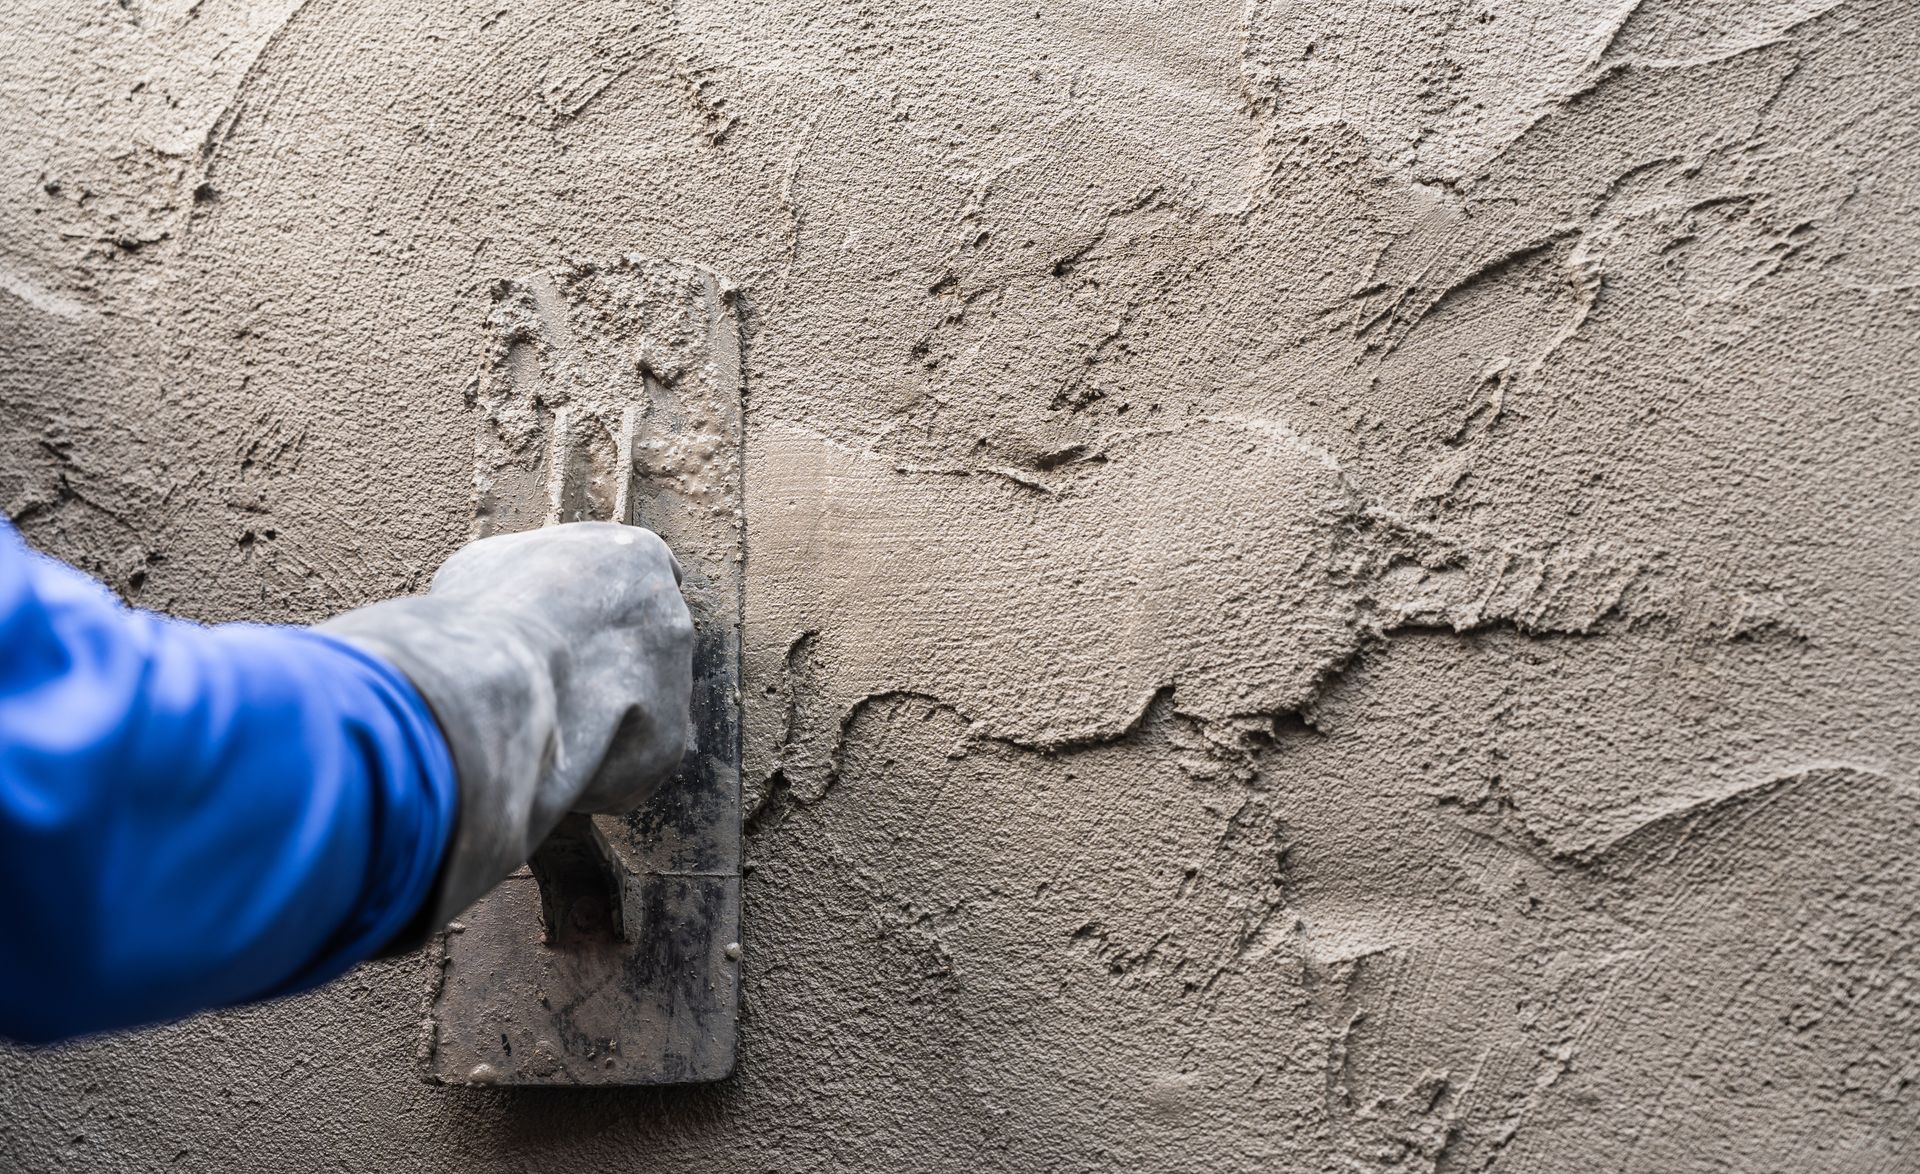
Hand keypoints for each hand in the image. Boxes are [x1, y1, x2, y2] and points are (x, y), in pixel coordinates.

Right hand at [320, 522, 693, 930]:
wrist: (487, 678)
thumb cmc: (473, 617)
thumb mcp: (490, 568)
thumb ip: (531, 581)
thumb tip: (516, 604)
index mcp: (634, 557)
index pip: (642, 581)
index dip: (600, 614)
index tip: (570, 637)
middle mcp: (669, 612)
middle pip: (641, 650)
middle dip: (601, 673)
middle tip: (545, 691)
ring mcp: (676, 679)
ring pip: (637, 711)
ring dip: (595, 725)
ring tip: (536, 730)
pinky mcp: (668, 743)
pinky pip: (630, 764)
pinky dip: (592, 773)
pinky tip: (549, 765)